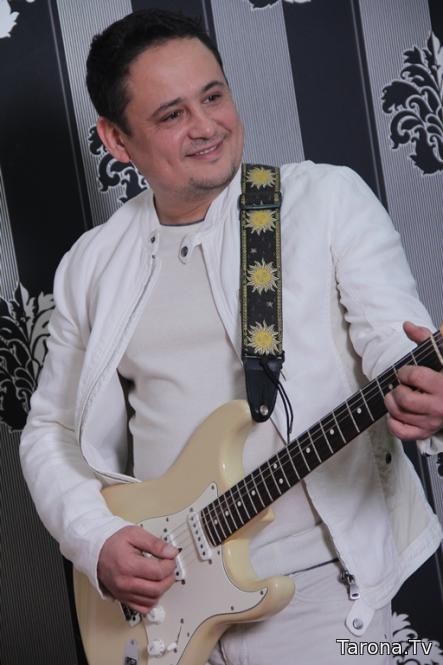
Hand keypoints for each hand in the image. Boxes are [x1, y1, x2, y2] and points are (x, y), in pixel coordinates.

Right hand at [97, 525, 177, 613]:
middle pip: (158, 588)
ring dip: (162, 589)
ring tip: (161, 575)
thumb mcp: (135, 534)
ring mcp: (124, 593)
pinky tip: (153, 588)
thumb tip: (171, 552)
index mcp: (129, 565)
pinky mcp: (123, 599)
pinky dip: (152, 600)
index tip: (170, 558)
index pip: (159, 572)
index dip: (170, 564)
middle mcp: (126, 583)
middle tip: (169, 567)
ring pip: (152, 600)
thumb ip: (155, 544)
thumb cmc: (114, 542)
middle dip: (169, 577)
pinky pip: (143, 608)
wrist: (97, 551)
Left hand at [385, 321, 442, 440]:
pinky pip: (402, 432)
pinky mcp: (426, 432)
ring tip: (396, 396)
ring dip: (391, 403)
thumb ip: (425, 338)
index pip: (414, 377)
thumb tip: (407, 325)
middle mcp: (439, 406)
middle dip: (397, 389)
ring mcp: (432, 422)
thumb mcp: (442, 355)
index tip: (406, 372)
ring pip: (399, 414)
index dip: (405, 372)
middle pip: (404, 399)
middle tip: (400, 385)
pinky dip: (393, 423)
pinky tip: (395, 413)